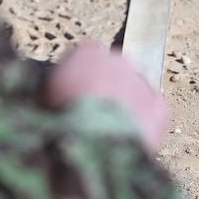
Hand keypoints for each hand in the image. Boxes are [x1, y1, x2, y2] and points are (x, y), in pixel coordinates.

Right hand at [41, 42, 169, 152]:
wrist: (90, 144)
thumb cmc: (58, 122)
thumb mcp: (40, 99)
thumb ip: (49, 87)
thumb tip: (48, 92)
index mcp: (86, 54)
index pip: (85, 59)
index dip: (78, 81)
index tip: (72, 99)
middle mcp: (117, 60)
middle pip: (112, 71)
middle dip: (105, 89)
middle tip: (93, 116)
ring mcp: (140, 81)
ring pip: (134, 90)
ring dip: (125, 105)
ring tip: (110, 133)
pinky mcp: (158, 105)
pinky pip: (152, 110)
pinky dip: (144, 122)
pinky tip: (128, 138)